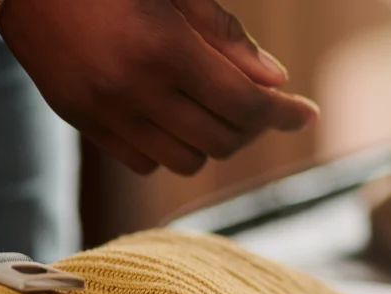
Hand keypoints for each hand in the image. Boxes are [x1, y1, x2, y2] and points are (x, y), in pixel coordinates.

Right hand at [0, 0, 317, 175]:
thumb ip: (226, 35)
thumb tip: (276, 81)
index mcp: (162, 47)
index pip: (246, 104)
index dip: (285, 114)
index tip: (308, 114)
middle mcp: (133, 89)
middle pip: (224, 141)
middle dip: (254, 127)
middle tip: (262, 104)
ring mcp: (105, 112)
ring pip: (188, 161)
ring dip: (215, 141)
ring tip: (217, 109)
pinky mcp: (82, 122)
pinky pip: (147, 162)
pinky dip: (172, 148)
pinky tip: (174, 116)